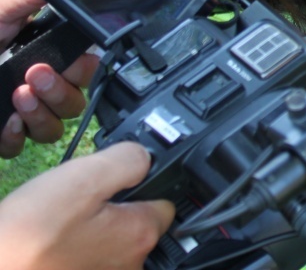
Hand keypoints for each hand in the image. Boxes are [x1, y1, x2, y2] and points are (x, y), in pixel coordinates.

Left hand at [0, 0, 98, 157]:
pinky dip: (17, 137)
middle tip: (33, 75)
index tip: (64, 59)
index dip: (82, 68)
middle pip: (74, 101)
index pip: (84, 67)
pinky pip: (21, 146)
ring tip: (18, 96)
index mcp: (46, 52)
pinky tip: (7, 123)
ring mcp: (20, 111)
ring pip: (53, 126)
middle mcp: (39, 84)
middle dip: (59, 90)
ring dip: (41, 114)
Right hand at [0, 142, 173, 269]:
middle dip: (117, 204)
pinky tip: (58, 236)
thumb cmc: (28, 234)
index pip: (166, 200)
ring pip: (113, 237)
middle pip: (139, 220)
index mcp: (140, 235)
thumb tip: (146, 156)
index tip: (122, 178)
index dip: (146, 182)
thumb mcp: (84, 176)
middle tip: (83, 198)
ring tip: (65, 218)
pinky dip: (80, 243)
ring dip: (96, 224)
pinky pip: (92, 255)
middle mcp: (131, 263)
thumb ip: (128, 160)